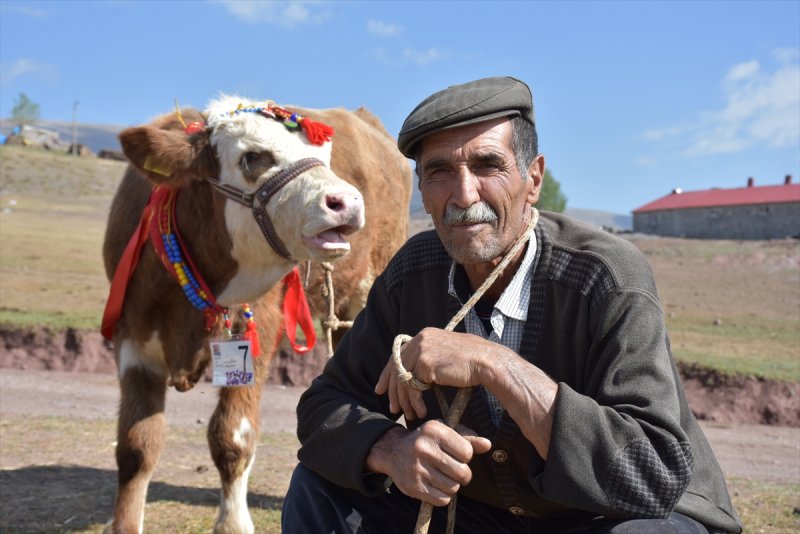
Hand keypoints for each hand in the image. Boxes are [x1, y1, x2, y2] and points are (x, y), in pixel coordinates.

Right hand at [365, 421, 491, 505]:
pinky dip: (444, 495)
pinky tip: (437, 485)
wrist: (393, 451)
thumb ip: (467, 439)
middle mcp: (424, 448)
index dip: (466, 456)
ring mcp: (417, 468)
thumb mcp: (444, 432)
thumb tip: (487, 445)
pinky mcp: (413, 486)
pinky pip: (442, 499)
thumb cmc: (425, 440)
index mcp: (434, 430)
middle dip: (463, 474)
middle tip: (455, 470)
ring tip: (444, 476)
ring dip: (453, 485)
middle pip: (462, 473)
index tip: (457, 455)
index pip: (467, 452)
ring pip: (453, 488)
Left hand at [375, 328, 492, 419]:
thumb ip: (430, 358)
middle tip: (392, 407)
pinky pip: (412, 386)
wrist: (486, 361)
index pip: (398, 355)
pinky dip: (414, 401)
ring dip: (404, 400)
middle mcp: (420, 340)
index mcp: (424, 335)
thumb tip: (418, 372)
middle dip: (392, 390)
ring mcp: (422, 350)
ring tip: (408, 414)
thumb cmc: (472, 361)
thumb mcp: (446, 354)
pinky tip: (420, 411)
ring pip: (402, 379)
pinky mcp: (425, 363)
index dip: (387, 374)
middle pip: (396, 367)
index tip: (381, 389)